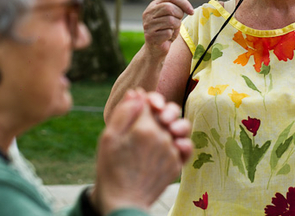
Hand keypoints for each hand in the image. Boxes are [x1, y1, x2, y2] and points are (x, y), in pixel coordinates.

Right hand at [93, 89, 192, 213]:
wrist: (123, 201)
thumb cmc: (111, 169)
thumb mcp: (108, 137)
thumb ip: (124, 113)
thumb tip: (137, 93)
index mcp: (144, 128)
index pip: (149, 102)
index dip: (143, 100)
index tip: (137, 106)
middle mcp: (162, 137)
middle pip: (167, 113)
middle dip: (159, 110)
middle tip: (149, 117)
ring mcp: (172, 152)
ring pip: (179, 128)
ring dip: (173, 125)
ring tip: (163, 129)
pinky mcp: (177, 164)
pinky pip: (185, 146)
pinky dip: (180, 142)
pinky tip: (171, 144)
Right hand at [142, 0, 193, 58]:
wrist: (156, 49)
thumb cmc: (165, 30)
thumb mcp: (173, 16)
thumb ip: (177, 5)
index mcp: (153, 5)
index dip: (184, 2)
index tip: (191, 11)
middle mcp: (148, 13)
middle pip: (170, 7)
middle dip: (179, 15)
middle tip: (179, 21)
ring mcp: (148, 25)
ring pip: (170, 20)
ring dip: (176, 26)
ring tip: (172, 30)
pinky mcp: (150, 36)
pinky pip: (168, 33)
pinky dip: (172, 35)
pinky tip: (167, 38)